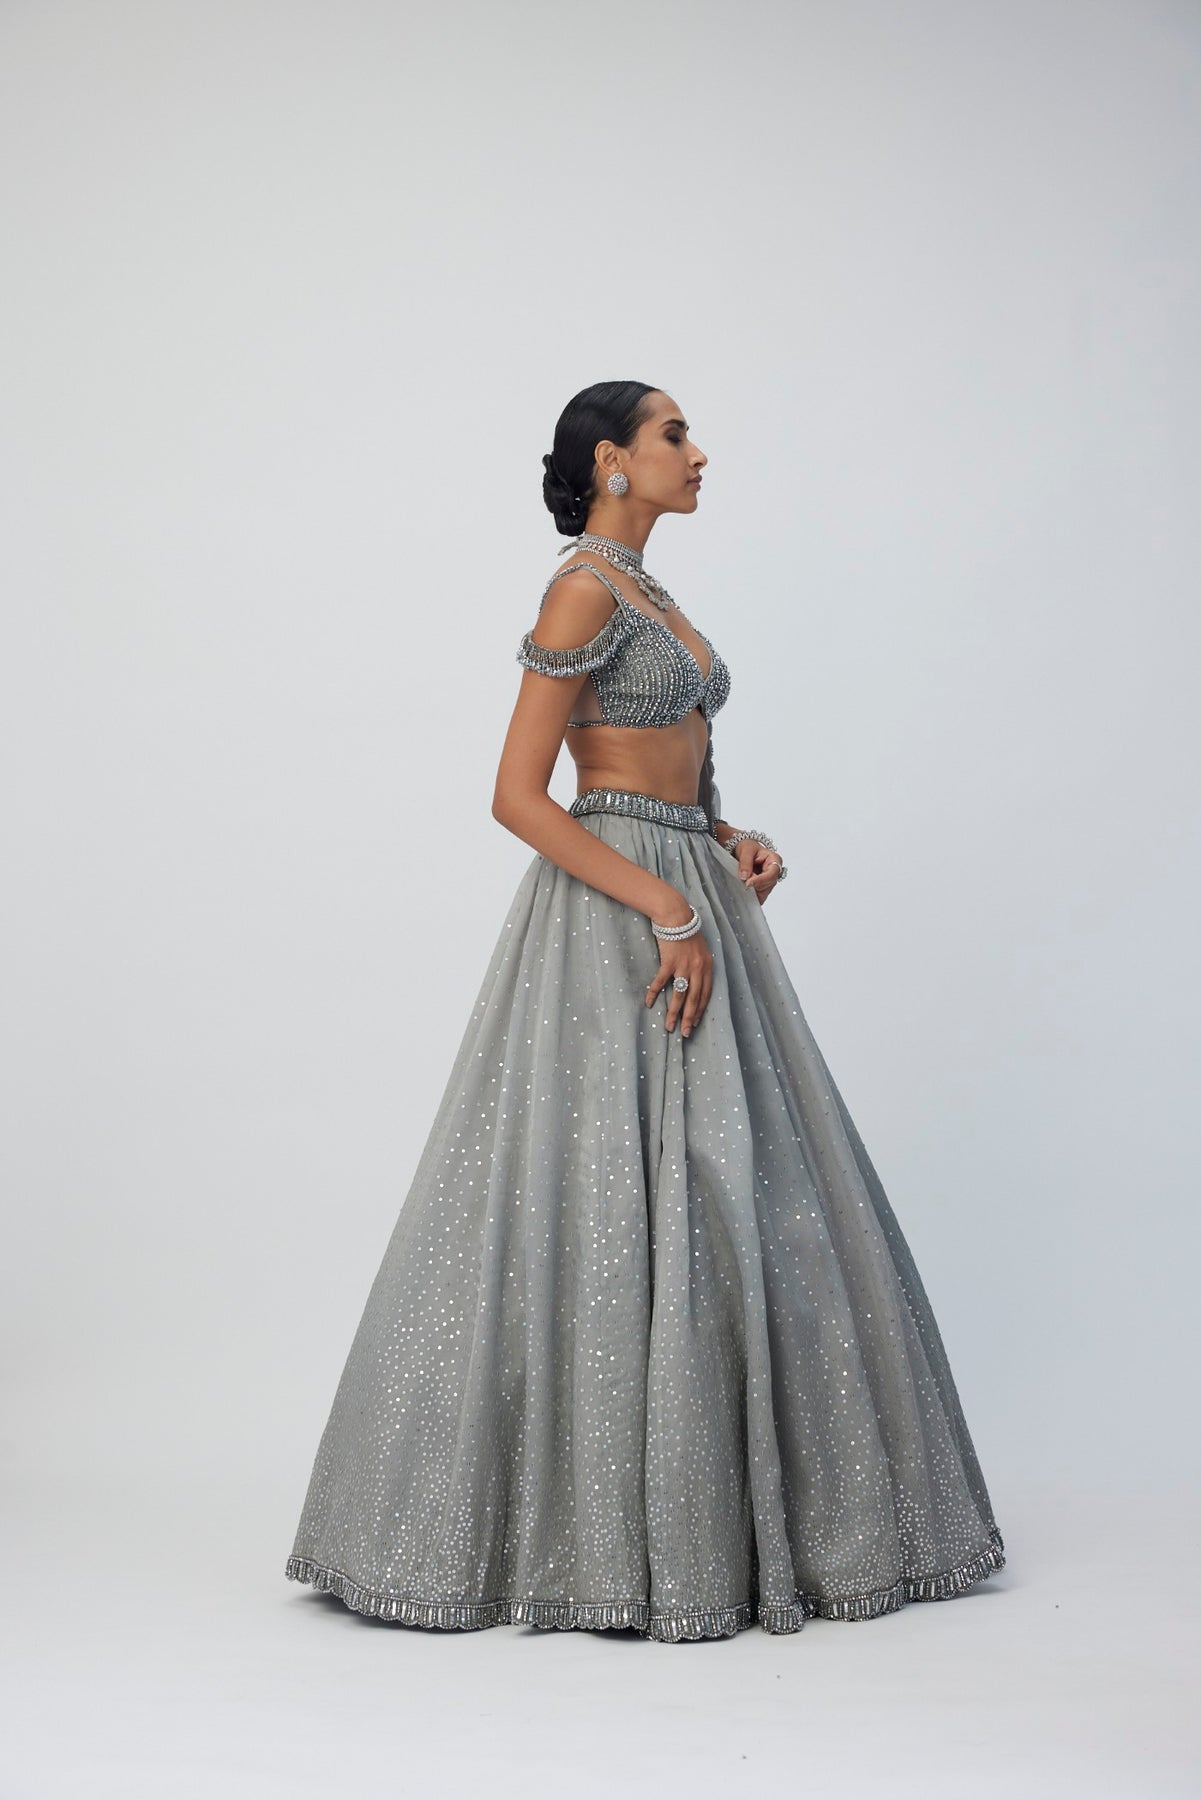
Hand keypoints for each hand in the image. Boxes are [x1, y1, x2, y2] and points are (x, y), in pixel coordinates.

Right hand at [645, 918, 712, 1038]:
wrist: (676, 916)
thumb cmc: (687, 932)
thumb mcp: (700, 950)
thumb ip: (700, 966)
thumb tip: (696, 983)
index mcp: (707, 967)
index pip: (705, 994)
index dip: (700, 1011)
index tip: (694, 1023)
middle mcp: (698, 968)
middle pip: (694, 999)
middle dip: (688, 1018)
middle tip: (684, 1033)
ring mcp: (683, 965)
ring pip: (679, 995)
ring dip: (673, 1012)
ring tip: (669, 1026)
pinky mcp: (669, 961)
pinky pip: (661, 982)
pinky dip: (654, 993)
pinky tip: (649, 1003)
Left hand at [727, 833, 783, 905]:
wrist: (743, 850)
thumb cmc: (748, 847)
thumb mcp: (746, 850)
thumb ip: (745, 862)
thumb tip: (745, 876)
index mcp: (775, 860)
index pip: (771, 874)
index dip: (760, 880)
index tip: (748, 883)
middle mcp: (774, 872)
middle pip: (768, 885)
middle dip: (755, 887)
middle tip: (742, 884)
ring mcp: (769, 881)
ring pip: (763, 893)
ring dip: (752, 892)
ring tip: (742, 886)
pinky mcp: (762, 887)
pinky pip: (758, 896)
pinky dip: (751, 895)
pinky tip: (744, 893)